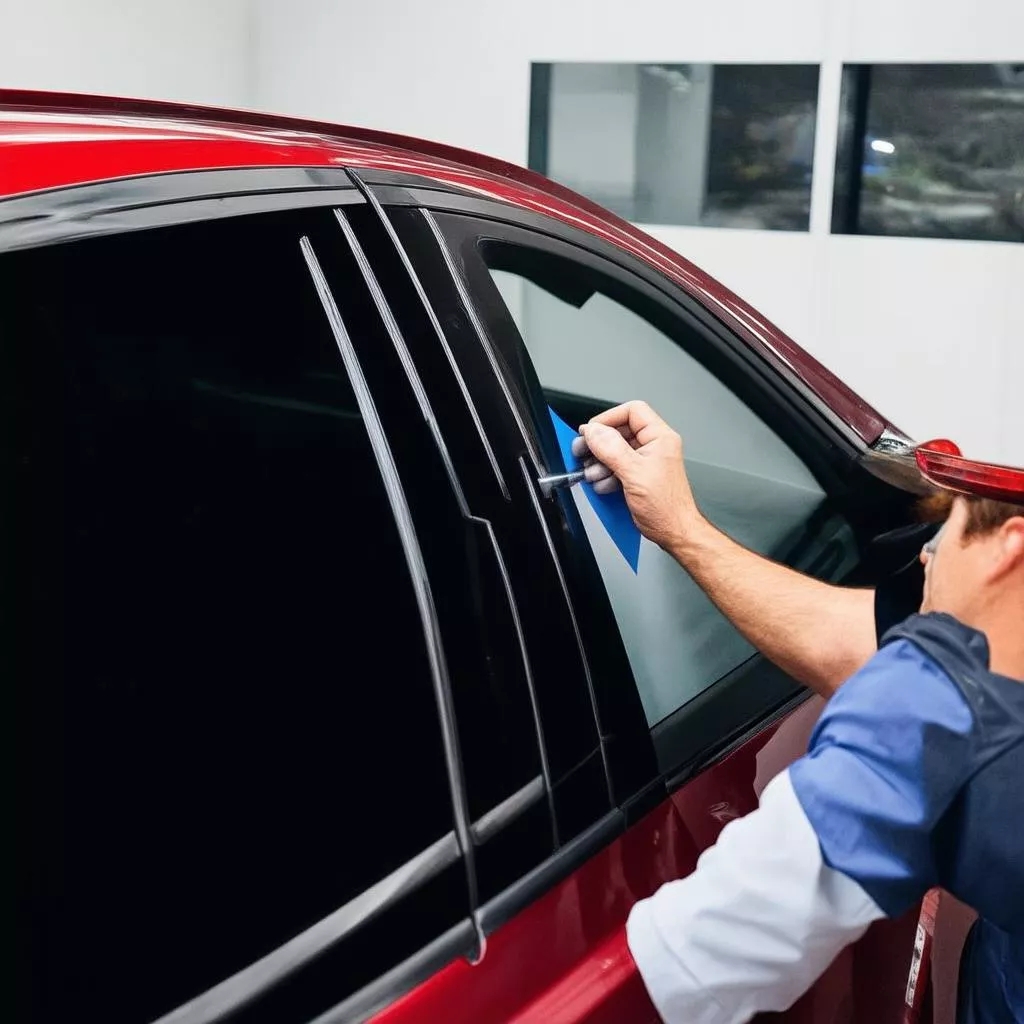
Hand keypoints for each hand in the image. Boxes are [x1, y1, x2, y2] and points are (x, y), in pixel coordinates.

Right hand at [577, 401, 701, 550]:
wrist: (674, 531)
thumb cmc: (666, 506)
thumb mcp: (634, 474)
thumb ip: (612, 449)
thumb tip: (593, 432)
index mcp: (659, 437)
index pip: (632, 411)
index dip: (609, 418)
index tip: (592, 431)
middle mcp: (653, 445)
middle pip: (619, 431)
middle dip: (599, 444)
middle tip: (582, 451)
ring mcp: (645, 461)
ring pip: (615, 450)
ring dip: (600, 462)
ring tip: (594, 473)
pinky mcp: (637, 475)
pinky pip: (616, 466)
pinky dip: (605, 474)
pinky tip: (604, 484)